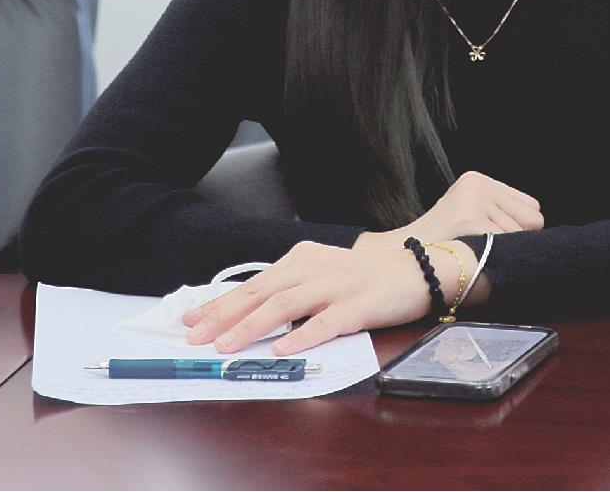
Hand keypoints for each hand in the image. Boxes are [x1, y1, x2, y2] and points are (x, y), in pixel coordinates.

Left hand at [179, 240, 462, 354]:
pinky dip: (302, 335)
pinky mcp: (359, 305)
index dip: (219, 303)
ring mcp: (337, 286)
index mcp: (302, 261)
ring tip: (226, 346)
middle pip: (261, 293)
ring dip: (252, 326)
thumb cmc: (368, 278)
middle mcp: (314, 269)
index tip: (189, 320)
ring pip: (286, 305)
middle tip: (193, 336)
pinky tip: (283, 349)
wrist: (420, 269)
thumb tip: (251, 312)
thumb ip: (292, 288)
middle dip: (223, 316)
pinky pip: (326, 322)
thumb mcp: (324, 274)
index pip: (253, 284)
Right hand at [355, 170, 542, 250]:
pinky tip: (473, 257)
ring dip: (503, 251)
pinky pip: (505, 246)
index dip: (519, 229)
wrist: (402, 256)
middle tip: (488, 248)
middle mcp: (477, 185)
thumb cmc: (441, 241)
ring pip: (521, 236)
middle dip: (518, 239)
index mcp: (478, 179)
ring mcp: (473, 201)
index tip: (497, 239)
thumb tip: (540, 227)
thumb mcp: (467, 211)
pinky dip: (494, 258)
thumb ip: (499, 210)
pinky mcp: (470, 220)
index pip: (532, 207)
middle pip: (534, 220)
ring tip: (475, 251)